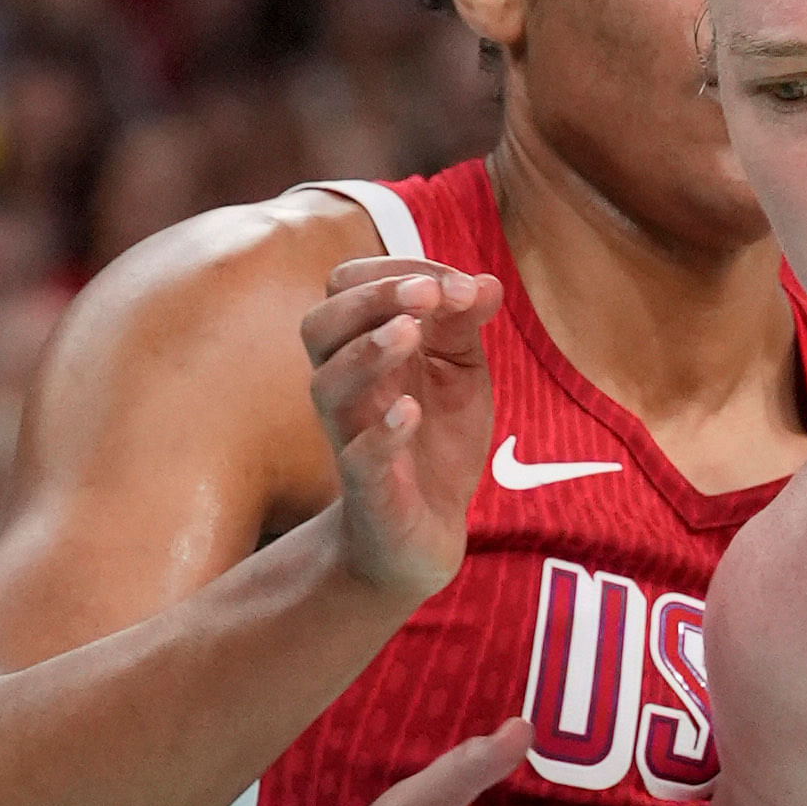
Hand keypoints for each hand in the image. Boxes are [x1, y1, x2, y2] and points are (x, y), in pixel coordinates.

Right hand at [303, 255, 502, 604]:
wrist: (426, 532)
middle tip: (426, 294)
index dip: (400, 273)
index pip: (351, 288)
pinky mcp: (369, 487)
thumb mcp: (461, 374)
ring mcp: (351, 435)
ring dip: (368, 352)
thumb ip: (465, 326)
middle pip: (320, 325)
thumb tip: (486, 282)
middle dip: (371, 299)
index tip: (461, 287)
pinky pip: (358, 455)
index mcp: (362, 348)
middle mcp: (346, 387)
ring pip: (329, 384)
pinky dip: (382, 430)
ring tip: (409, 332)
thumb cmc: (434, 440)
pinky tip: (409, 411)